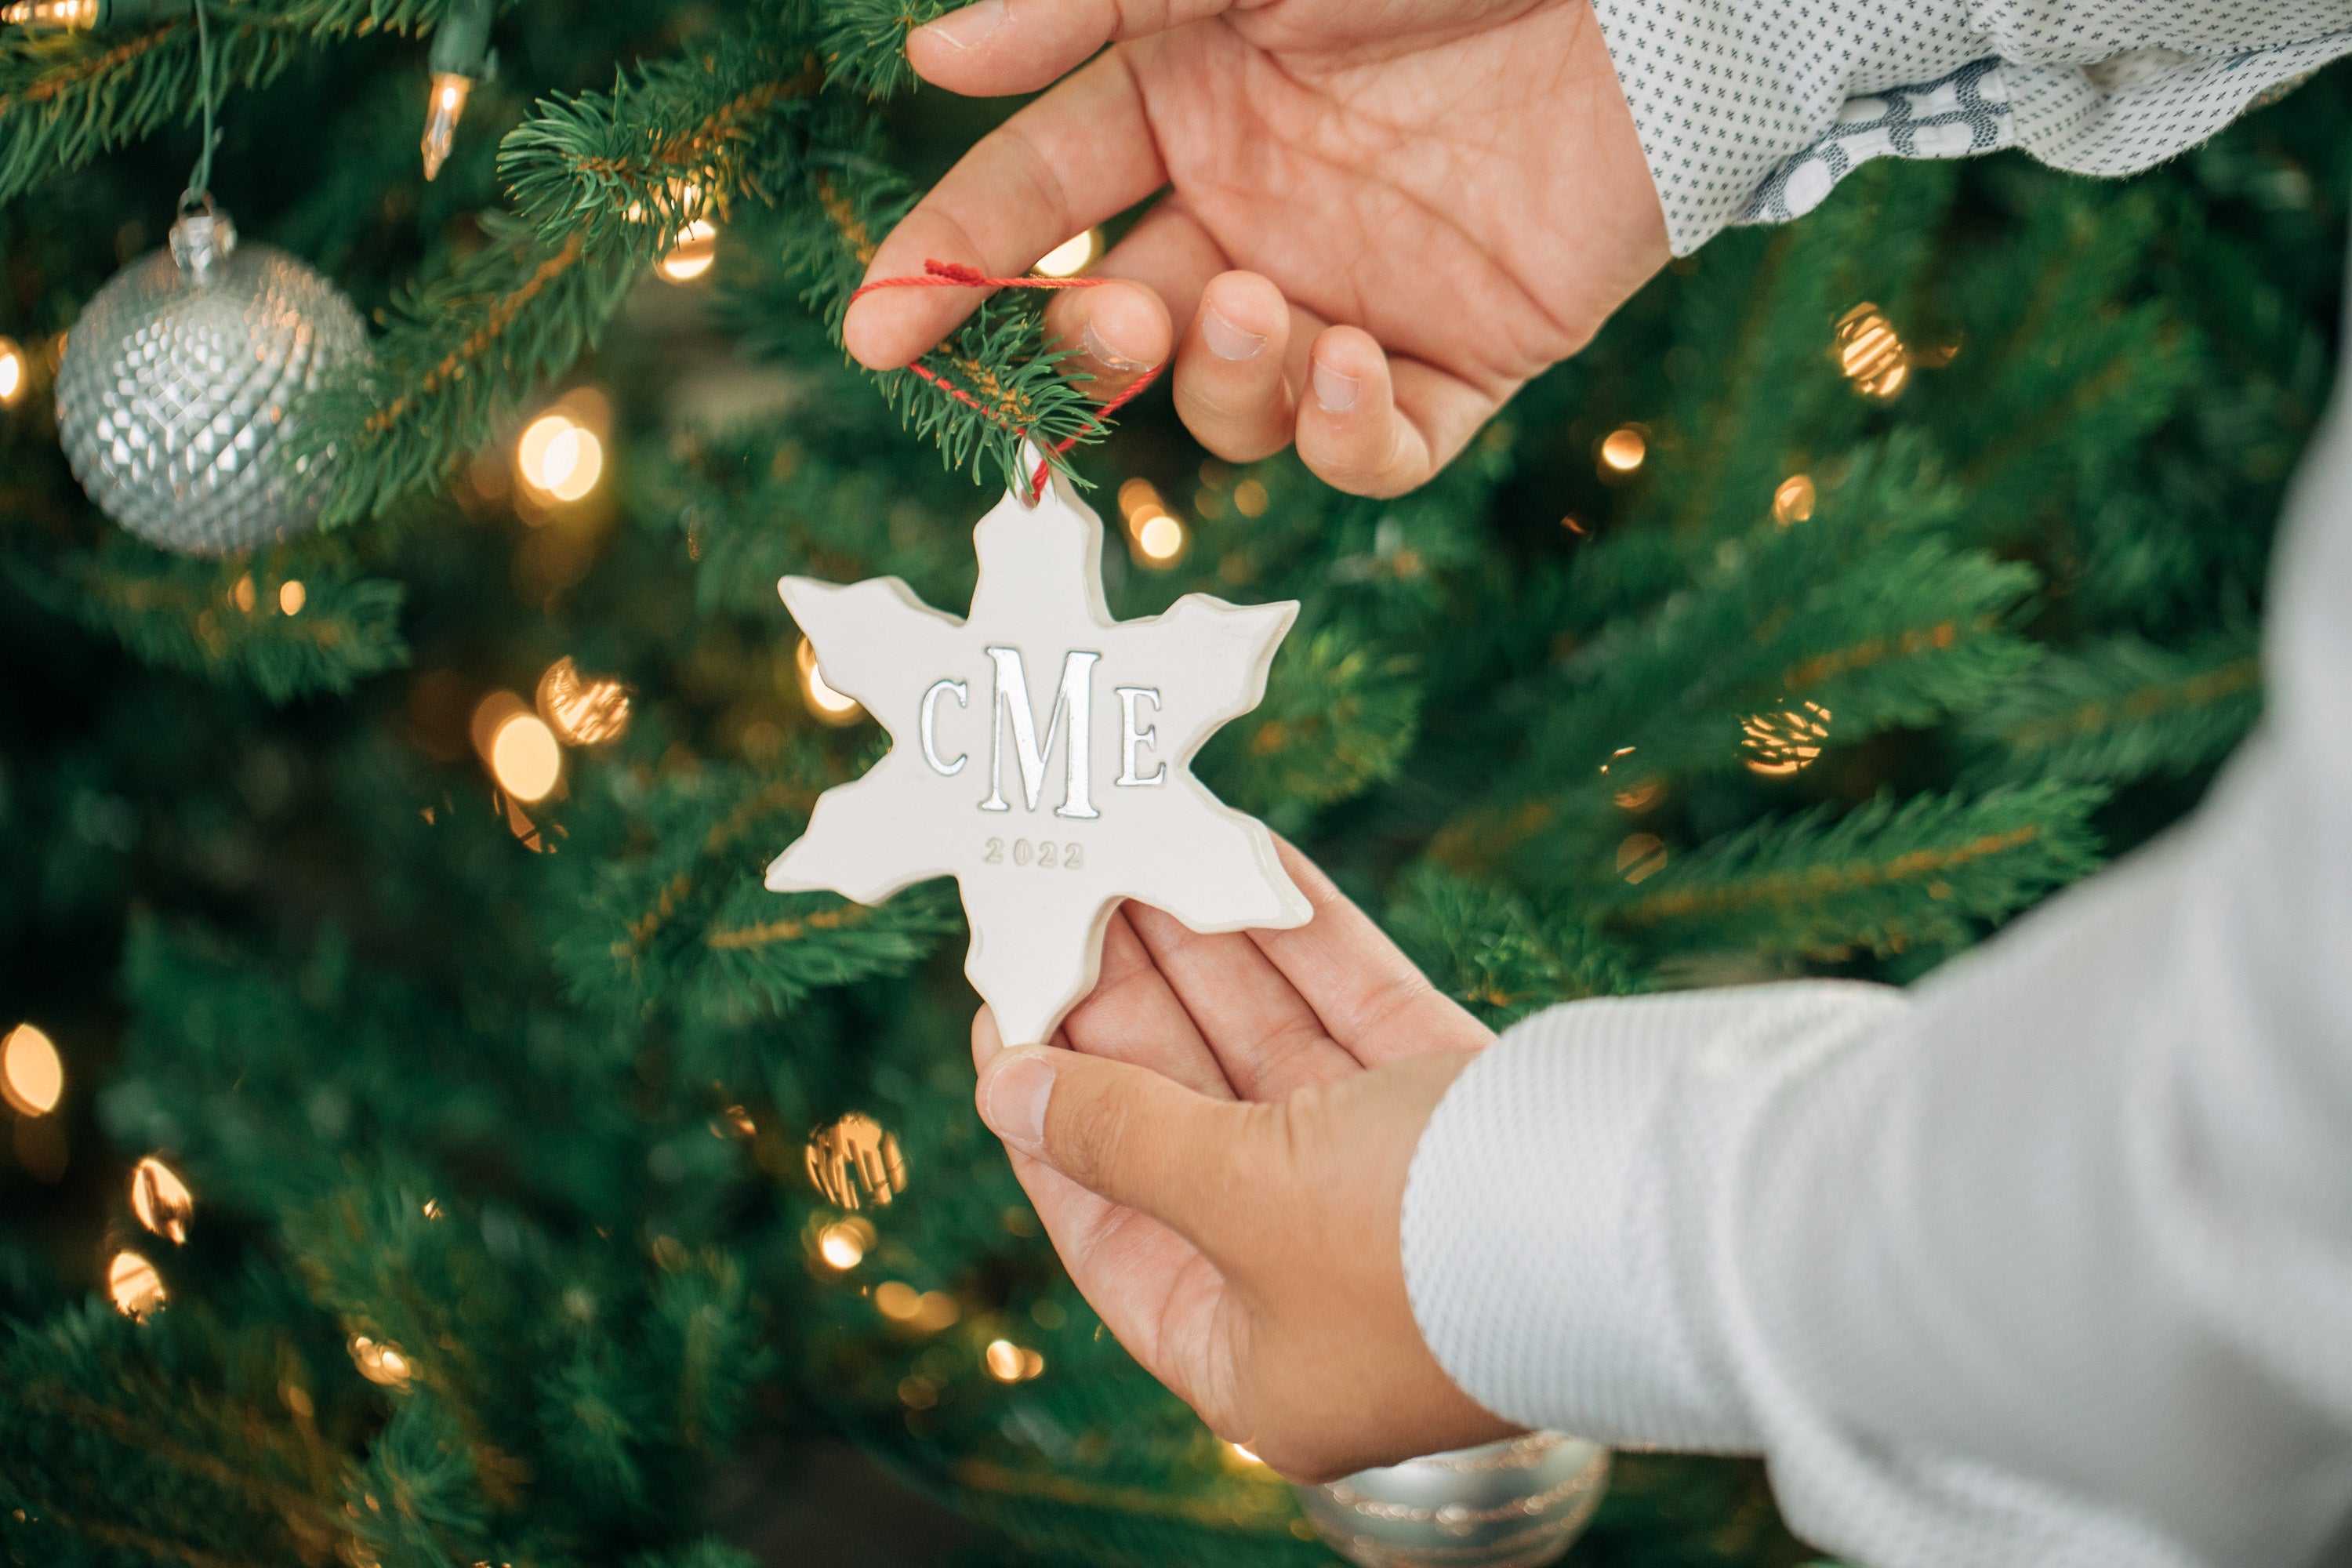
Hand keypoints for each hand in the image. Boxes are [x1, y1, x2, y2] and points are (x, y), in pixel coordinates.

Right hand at [847, 0, 1666, 497]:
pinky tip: (1353, 361)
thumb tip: (933, 59)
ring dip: (1222, 383)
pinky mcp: (1466, 358)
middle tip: (1121, 316)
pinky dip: (1345, 439)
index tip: (873, 328)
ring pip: (1235, 409)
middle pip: (1125, 331)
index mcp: (1186, 108)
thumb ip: (1082, 12)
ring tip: (1259, 301)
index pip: (1038, 200)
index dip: (951, 262)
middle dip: (1094, 347)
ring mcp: (1355, 292)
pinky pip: (1377, 452)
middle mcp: (1255, 214)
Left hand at [969, 841, 1512, 1479]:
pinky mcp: (1464, 1109)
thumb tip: (1009, 1094)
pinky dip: (1304, 934)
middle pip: (1190, 1120)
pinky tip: (1247, 857)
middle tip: (1066, 893)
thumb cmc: (1422, 1255)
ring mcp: (1400, 1191)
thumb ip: (1124, 1136)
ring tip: (1138, 845)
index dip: (1050, 1113)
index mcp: (1254, 1356)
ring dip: (1207, 947)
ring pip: (1275, 1049)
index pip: (1112, 1224)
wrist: (1654, 1223)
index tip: (1006, 1004)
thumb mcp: (1239, 1198)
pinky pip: (1360, 1010)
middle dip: (1131, 1003)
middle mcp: (1321, 1279)